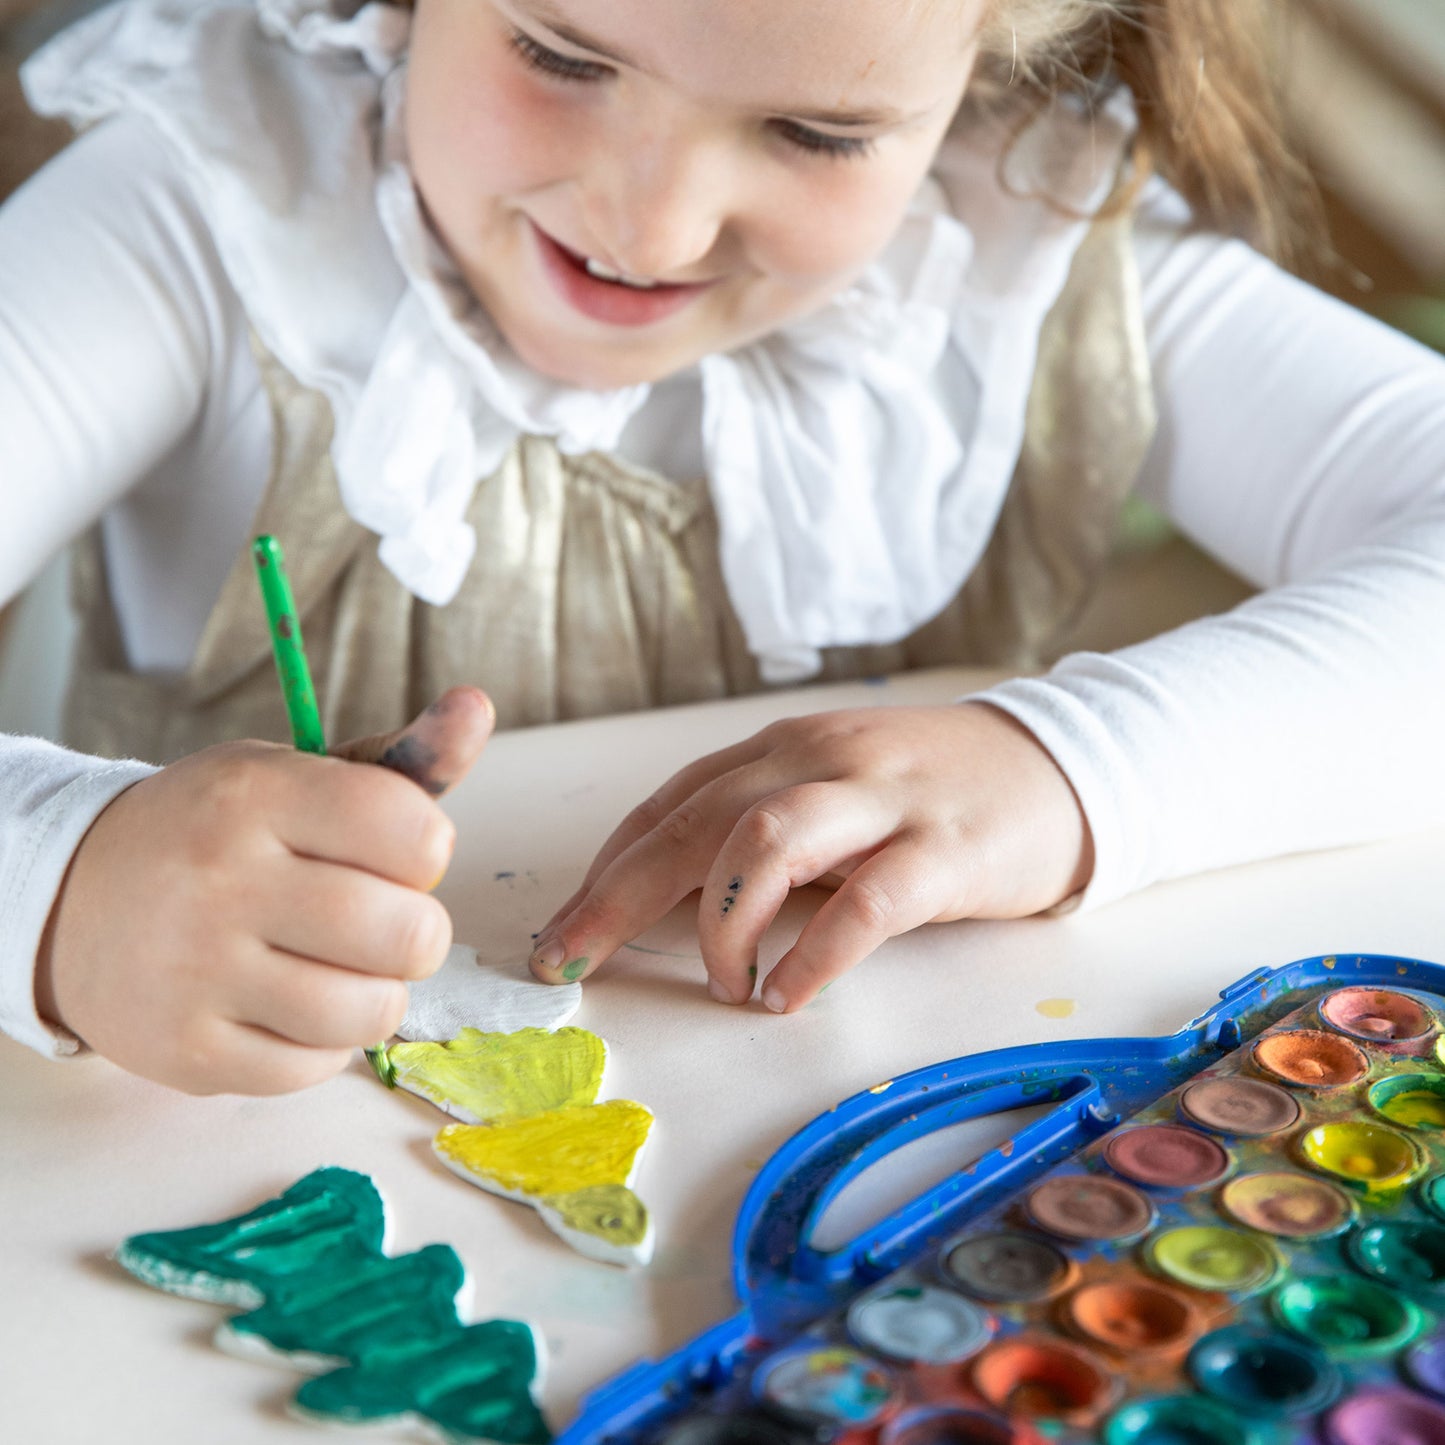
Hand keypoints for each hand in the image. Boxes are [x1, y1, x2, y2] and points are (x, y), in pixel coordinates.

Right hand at [34, 686, 493, 1093]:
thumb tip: (478, 708)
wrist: (72, 901)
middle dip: (417, 931)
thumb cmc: (215, 833)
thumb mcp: (297, 776)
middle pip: (408, 933)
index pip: (414, 832)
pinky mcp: (188, 1052)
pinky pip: (317, 1068)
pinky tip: (289, 1004)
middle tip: (379, 919)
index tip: (392, 852)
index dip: (425, 849)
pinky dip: (324, 1043)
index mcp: (255, 796)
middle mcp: (222, 882)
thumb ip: (401, 759)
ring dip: (378, 993)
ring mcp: (198, 974)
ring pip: (372, 1011)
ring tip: (342, 967)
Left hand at [528, 702, 1091, 1010]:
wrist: (1059, 765)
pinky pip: (866, 901)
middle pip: (698, 820)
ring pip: (767, 840)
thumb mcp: (834, 790)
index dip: (608, 865)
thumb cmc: (930, 791)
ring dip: (723, 920)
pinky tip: (786, 997)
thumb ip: (764, 828)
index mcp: (786, 747)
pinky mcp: (945, 848)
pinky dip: (815, 953)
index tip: (564, 928)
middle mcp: (821, 760)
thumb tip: (674, 901)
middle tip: (570, 959)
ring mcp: (883, 799)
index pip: (673, 801)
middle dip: (620, 893)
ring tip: (720, 985)